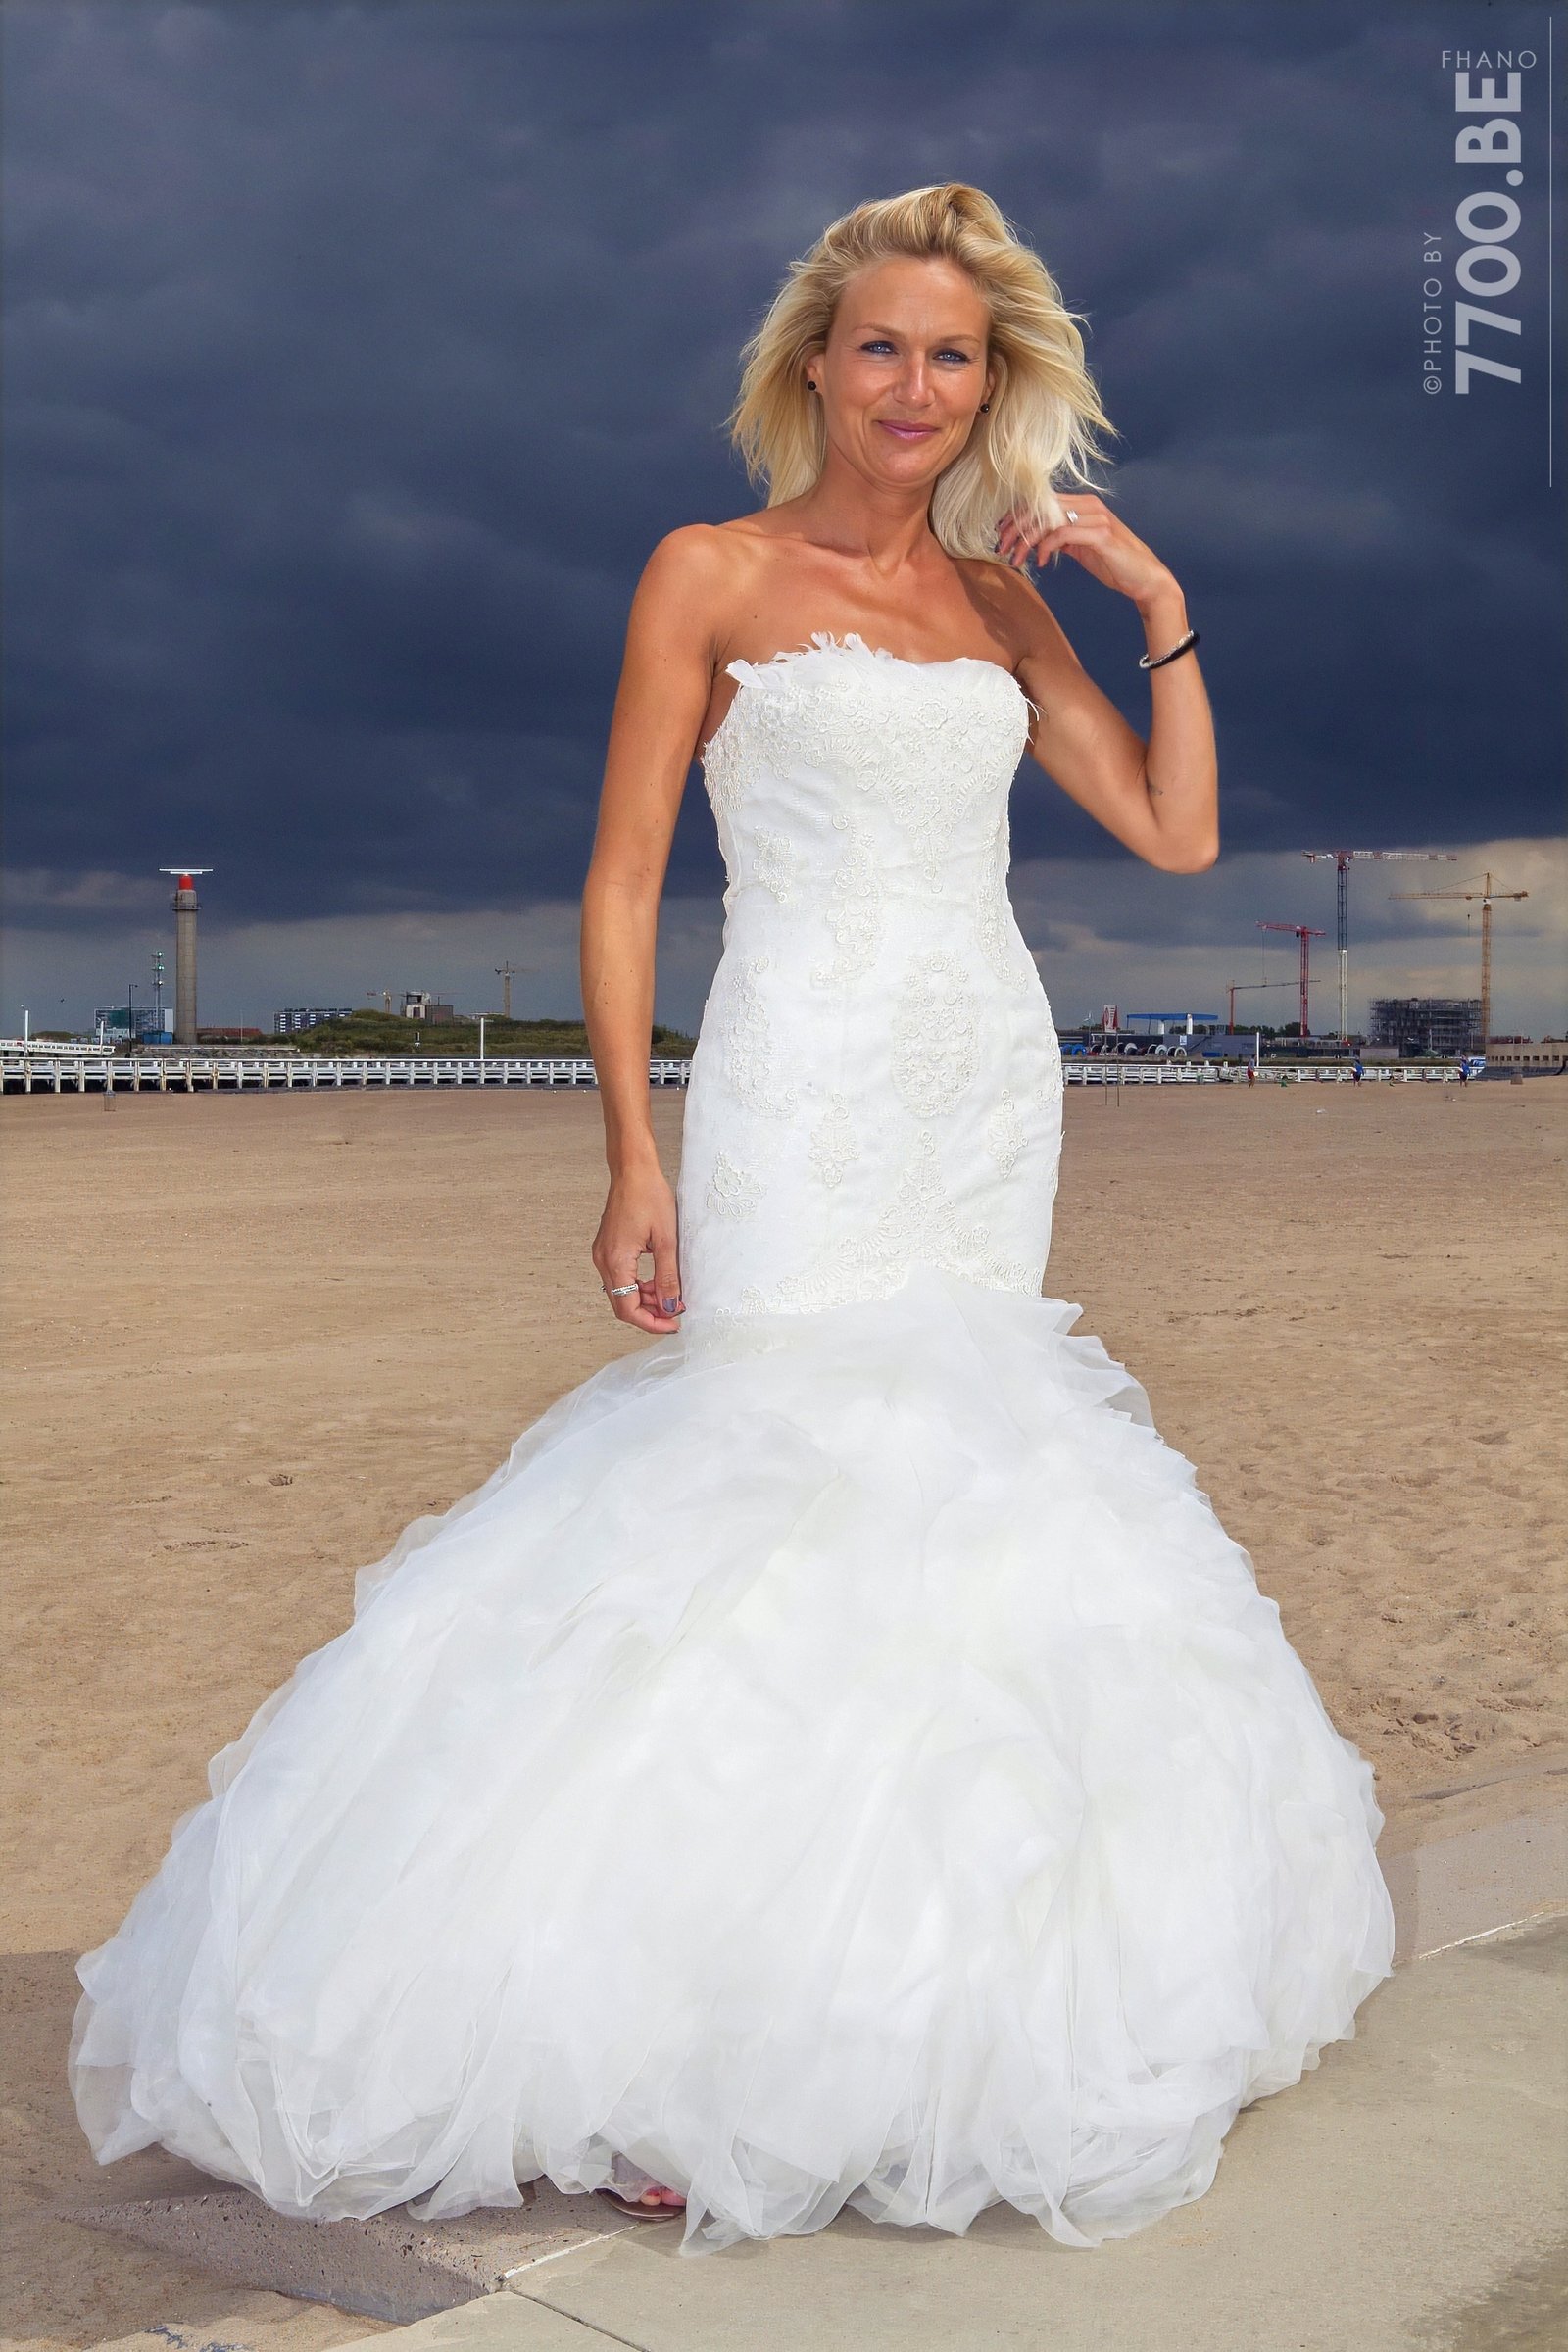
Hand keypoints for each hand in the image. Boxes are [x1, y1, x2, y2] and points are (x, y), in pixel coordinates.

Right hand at [592, 1165, 683, 1333]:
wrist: (633, 1170)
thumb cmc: (649, 1195)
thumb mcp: (666, 1239)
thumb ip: (667, 1277)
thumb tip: (669, 1306)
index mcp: (616, 1261)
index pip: (628, 1309)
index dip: (651, 1323)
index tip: (673, 1325)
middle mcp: (603, 1261)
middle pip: (622, 1304)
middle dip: (649, 1313)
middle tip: (676, 1312)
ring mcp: (603, 1254)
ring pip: (621, 1292)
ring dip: (645, 1299)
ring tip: (670, 1295)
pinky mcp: (607, 1249)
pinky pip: (620, 1277)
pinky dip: (638, 1285)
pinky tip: (657, 1280)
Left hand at [997, 495, 1177, 613]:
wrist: (1145, 578)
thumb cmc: (1114, 563)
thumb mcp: (1081, 547)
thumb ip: (1063, 538)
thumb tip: (1039, 539)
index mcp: (1083, 504)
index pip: (1042, 502)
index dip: (1017, 516)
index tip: (1002, 534)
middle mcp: (1089, 505)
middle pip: (1040, 508)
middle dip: (1016, 528)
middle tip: (1002, 549)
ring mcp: (1095, 517)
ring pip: (1048, 520)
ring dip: (1026, 541)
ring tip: (1016, 559)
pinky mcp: (1100, 534)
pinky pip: (1062, 534)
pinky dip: (1045, 548)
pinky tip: (1040, 562)